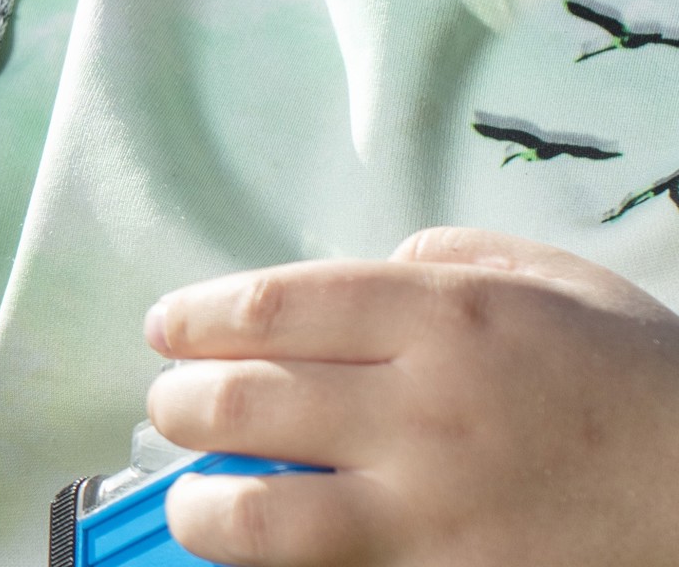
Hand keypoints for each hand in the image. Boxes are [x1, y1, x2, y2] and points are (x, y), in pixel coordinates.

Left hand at [143, 230, 678, 565]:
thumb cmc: (639, 382)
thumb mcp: (547, 279)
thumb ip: (444, 260)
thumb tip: (370, 267)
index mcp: (439, 318)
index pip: (271, 310)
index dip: (197, 318)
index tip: (166, 329)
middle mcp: (421, 410)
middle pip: (248, 403)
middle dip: (182, 405)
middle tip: (169, 406)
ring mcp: (433, 512)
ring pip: (266, 516)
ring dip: (204, 507)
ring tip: (192, 501)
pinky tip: (264, 556)